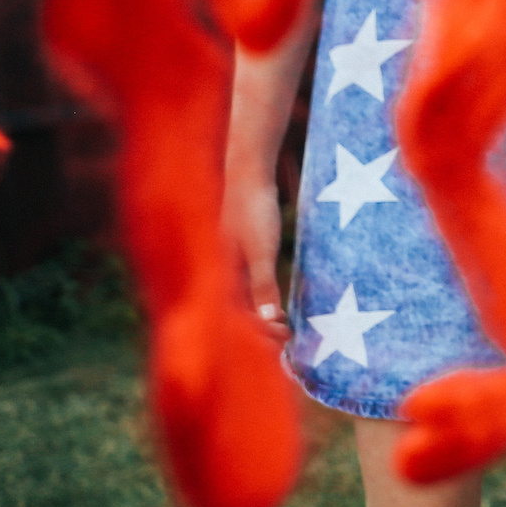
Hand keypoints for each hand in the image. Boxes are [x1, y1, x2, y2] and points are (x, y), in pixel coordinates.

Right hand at [222, 168, 289, 336]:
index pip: (235, 316)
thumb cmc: (252, 208)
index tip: (285, 335)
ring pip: (240, 299)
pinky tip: (273, 304)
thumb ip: (262, 284)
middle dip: (259, 328)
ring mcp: (226, 260)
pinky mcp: (237, 251)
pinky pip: (245, 283)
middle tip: (288, 336)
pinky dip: (259, 299)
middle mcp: (218, 270)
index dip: (259, 331)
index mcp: (217, 274)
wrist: (248, 171)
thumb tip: (268, 319)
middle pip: (236, 311)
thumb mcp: (261, 250)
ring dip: (260, 316)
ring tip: (283, 325)